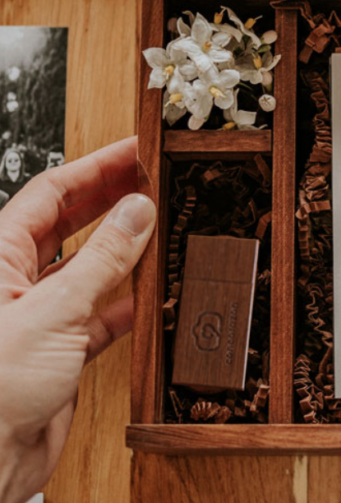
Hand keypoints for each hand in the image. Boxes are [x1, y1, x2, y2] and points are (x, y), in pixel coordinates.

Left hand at [0, 138, 154, 502]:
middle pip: (71, 224)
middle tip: (152, 180)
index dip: (94, 168)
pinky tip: (154, 291)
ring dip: (127, 250)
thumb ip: (103, 261)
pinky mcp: (63, 349)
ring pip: (91, 267)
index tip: (132, 152)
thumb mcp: (52, 312)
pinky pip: (104, 313)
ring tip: (162, 228)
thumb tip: (136, 213)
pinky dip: (131, 301)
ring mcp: (41, 315)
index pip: (50, 194)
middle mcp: (16, 281)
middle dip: (111, 200)